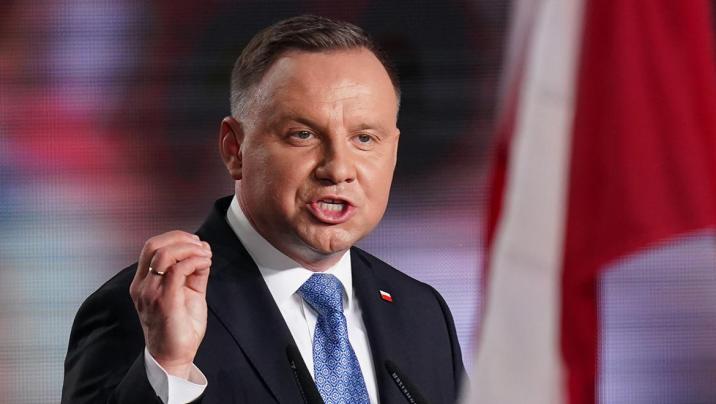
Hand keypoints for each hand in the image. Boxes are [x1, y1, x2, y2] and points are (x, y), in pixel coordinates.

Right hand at [129, 230, 211, 378]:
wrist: (174, 357)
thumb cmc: (179, 328)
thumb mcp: (188, 293)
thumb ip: (193, 272)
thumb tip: (203, 251)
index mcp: (144, 282)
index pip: (151, 247)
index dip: (174, 238)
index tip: (195, 242)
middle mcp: (143, 286)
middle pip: (153, 245)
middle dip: (181, 238)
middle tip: (201, 246)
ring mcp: (151, 293)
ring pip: (165, 255)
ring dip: (190, 249)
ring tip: (205, 254)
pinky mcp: (164, 301)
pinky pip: (177, 271)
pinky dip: (194, 261)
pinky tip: (206, 263)